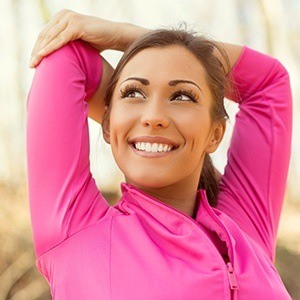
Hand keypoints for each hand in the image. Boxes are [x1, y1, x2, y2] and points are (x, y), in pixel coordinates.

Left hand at [29, 9, 148, 67]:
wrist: (114, 36)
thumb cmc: (99, 41)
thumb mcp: (79, 42)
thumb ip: (67, 44)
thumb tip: (58, 59)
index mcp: (62, 17)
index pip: (46, 34)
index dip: (38, 47)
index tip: (34, 61)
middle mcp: (63, 15)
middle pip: (45, 35)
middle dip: (36, 51)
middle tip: (31, 65)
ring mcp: (69, 18)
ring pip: (50, 37)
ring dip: (40, 52)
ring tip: (34, 64)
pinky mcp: (75, 25)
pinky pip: (60, 39)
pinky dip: (50, 49)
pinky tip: (43, 57)